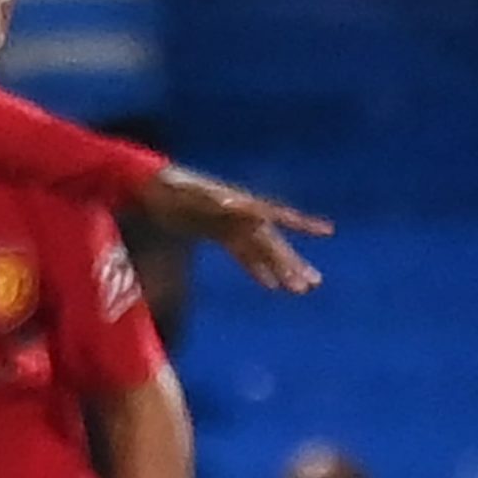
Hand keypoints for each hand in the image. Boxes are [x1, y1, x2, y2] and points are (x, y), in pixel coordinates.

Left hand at [135, 166, 328, 292]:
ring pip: (261, 251)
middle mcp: (241, 214)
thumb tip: (245, 206)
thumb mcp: (192, 194)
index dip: (302, 224)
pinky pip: (243, 254)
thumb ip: (218, 202)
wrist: (149, 185)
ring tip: (300, 291)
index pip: (277, 215)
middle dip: (293, 263)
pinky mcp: (219, 233)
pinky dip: (256, 269)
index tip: (328, 231)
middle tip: (313, 285)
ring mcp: (231, 224)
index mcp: (240, 204)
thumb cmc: (170, 188)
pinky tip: (269, 286)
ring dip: (280, 270)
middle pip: (272, 242)